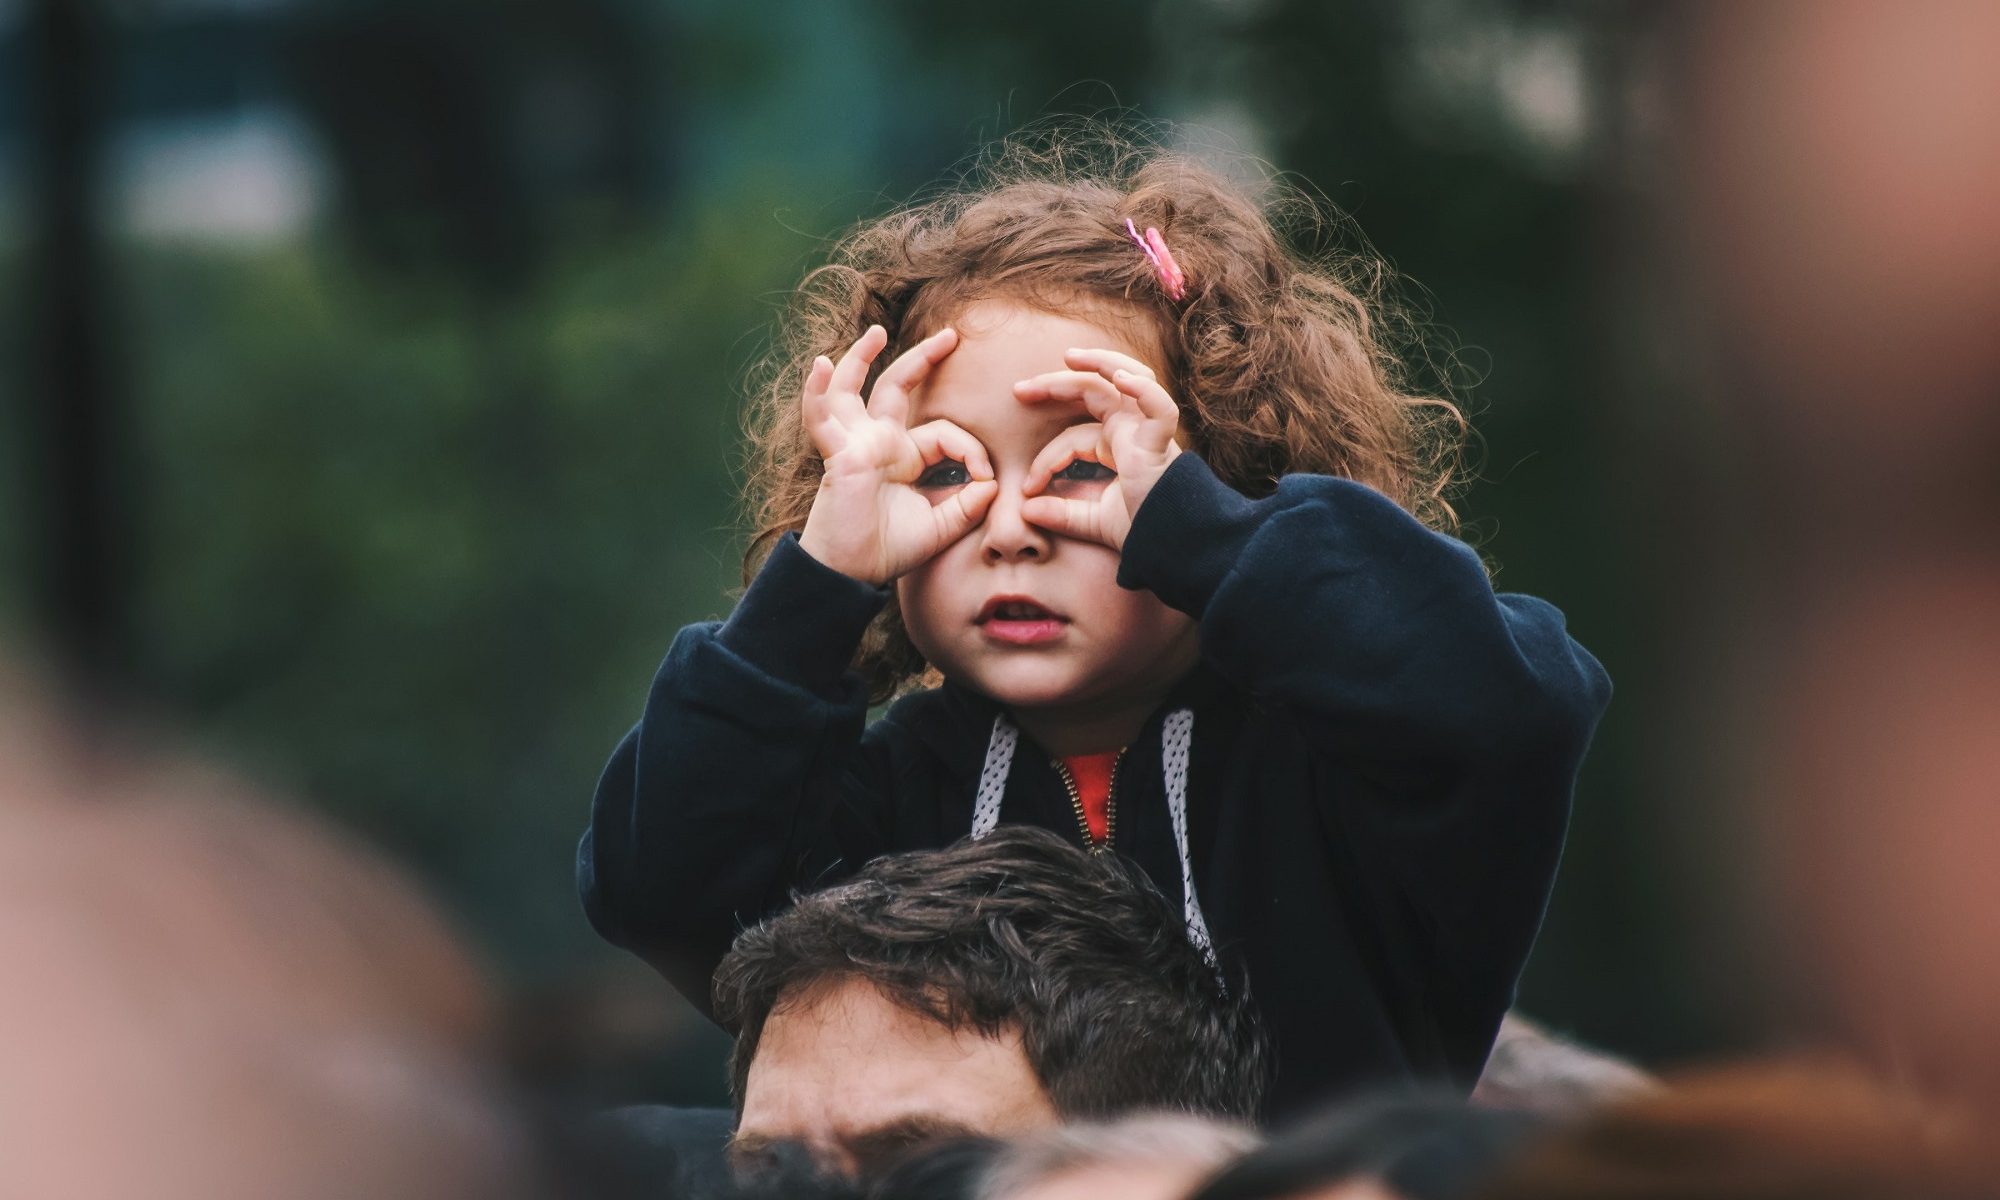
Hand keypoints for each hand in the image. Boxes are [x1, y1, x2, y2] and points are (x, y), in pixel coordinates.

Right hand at [797, 325, 997, 584]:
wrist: (851, 573)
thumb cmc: (888, 550)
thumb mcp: (940, 527)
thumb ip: (967, 506)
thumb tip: (992, 484)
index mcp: (904, 457)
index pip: (944, 433)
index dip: (971, 450)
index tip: (987, 479)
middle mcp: (878, 443)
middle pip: (898, 388)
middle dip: (923, 360)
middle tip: (951, 335)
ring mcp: (855, 444)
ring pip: (853, 390)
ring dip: (860, 358)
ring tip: (876, 332)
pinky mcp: (838, 455)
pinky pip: (821, 418)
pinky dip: (817, 392)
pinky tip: (821, 366)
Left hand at [1012, 347, 1181, 550]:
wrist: (1173, 545)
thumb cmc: (1142, 530)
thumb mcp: (1093, 522)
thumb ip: (1062, 515)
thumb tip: (1025, 510)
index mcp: (1117, 445)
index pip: (1072, 437)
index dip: (1046, 459)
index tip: (1027, 488)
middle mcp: (1132, 430)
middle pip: (1093, 392)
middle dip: (1056, 384)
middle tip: (1019, 391)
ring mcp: (1148, 431)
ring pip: (1127, 379)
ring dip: (1099, 363)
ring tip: (1069, 357)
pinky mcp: (1161, 441)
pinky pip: (1158, 406)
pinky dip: (1142, 389)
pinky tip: (1119, 377)